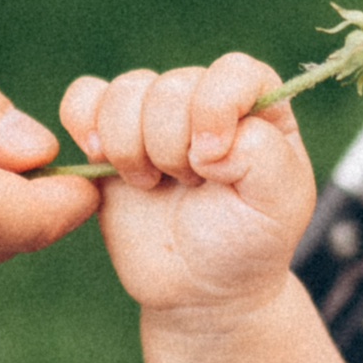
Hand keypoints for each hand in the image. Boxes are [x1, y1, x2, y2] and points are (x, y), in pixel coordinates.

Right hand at [61, 53, 315, 316]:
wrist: (199, 290)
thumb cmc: (247, 244)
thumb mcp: (279, 205)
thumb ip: (262, 155)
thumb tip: (205, 140)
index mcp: (259, 108)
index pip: (233, 72)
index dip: (214, 108)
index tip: (210, 162)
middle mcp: (206, 100)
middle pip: (171, 86)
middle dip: (173, 147)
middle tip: (190, 186)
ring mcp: (155, 115)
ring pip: (125, 92)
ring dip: (131, 146)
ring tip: (152, 184)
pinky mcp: (110, 134)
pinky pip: (83, 97)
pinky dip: (84, 122)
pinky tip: (102, 160)